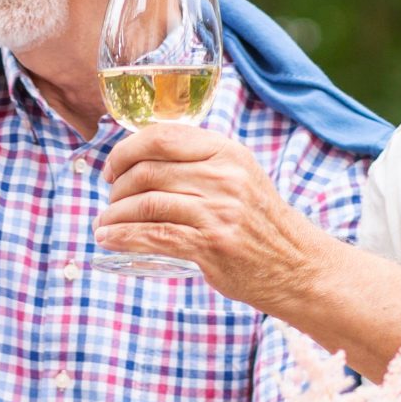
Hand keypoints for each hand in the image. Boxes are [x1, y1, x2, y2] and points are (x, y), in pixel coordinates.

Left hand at [97, 123, 328, 309]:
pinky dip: (123, 236)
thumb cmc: (258, 222)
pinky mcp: (210, 244)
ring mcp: (218, 211)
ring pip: (146, 204)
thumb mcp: (238, 176)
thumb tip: (142, 157)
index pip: (163, 137)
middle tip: (110, 200)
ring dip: (114, 214)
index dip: (126, 150)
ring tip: (104, 223)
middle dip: (117, 187)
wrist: (296, 265)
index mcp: (227, 152)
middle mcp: (223, 177)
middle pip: (148, 171)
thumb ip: (199, 162)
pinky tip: (109, 238)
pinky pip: (153, 235)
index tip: (113, 168)